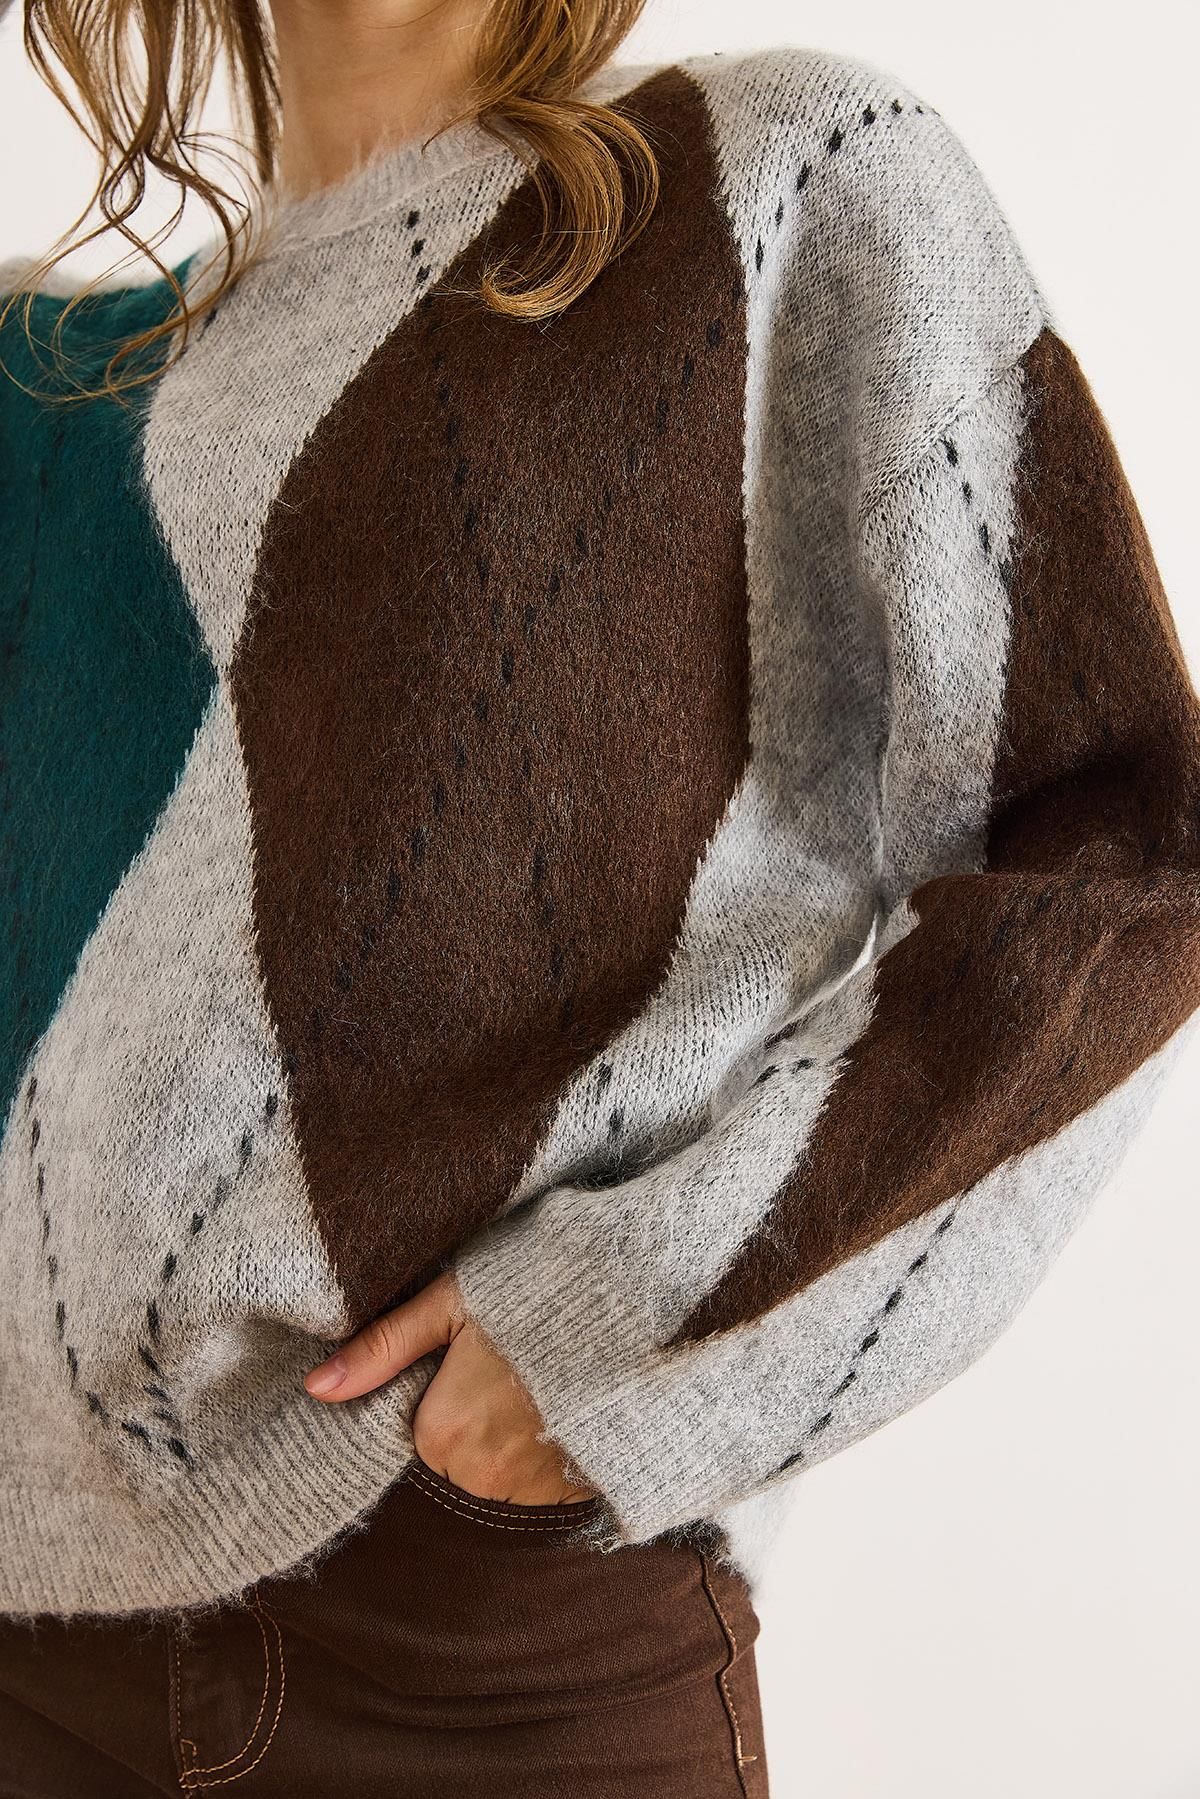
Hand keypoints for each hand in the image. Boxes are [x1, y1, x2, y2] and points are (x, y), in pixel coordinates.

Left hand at [303, 1271, 596, 1506]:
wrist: (636, 1309)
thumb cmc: (536, 1292)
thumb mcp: (451, 1303)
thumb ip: (382, 1349)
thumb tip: (314, 1389)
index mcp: (443, 1432)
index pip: (426, 1430)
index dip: (449, 1391)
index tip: (481, 1356)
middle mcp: (484, 1476)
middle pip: (462, 1457)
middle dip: (481, 1418)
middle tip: (517, 1363)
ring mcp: (537, 1490)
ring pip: (504, 1473)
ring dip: (519, 1438)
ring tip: (553, 1378)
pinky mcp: (581, 1492)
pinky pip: (546, 1482)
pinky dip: (556, 1450)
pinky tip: (577, 1404)